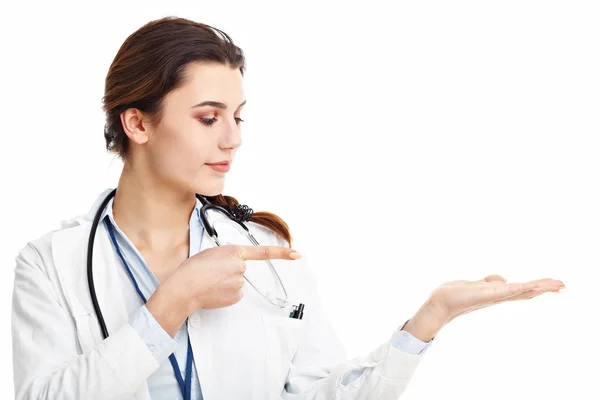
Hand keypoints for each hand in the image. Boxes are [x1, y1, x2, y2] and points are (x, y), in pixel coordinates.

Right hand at [147, 245, 299, 335]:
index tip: (296, 254)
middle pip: (241, 269)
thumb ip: (227, 256)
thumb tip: (233, 265)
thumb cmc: (193, 269)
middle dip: (229, 271)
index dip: (281, 254)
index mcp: (234, 252)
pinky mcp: (236, 296)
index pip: (263, 252)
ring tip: (209, 281)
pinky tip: (213, 291)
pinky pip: (234, 293)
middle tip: (212, 272)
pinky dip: (225, 292)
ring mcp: (239, 283)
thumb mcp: (211, 253)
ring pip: (236, 282)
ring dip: (225, 282)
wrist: (184, 288)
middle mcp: (240, 267)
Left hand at [430, 275, 564, 321]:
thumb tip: (503, 279)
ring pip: (522, 291)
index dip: (539, 287)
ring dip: (539, 287)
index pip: (522, 290)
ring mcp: (494, 296)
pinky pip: (507, 291)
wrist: (441, 302)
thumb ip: (489, 282)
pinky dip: (520, 288)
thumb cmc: (456, 295)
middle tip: (564, 285)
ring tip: (556, 284)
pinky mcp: (487, 295)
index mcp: (497, 294)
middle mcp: (498, 297)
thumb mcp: (476, 284)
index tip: (555, 285)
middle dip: (545, 288)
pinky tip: (532, 286)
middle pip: (527, 292)